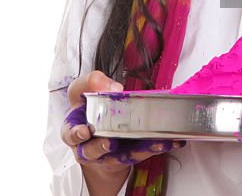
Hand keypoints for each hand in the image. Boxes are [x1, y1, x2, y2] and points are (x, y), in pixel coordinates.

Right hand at [60, 71, 185, 189]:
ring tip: (154, 142)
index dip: (76, 134)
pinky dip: (157, 147)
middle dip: (102, 147)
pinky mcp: (130, 157)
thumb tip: (113, 87)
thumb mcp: (83, 91)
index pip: (71, 135)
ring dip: (140, 149)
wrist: (97, 132)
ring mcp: (111, 156)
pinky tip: (170, 140)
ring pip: (124, 156)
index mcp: (75, 131)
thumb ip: (91, 83)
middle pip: (94, 151)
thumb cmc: (88, 110)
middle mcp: (90, 148)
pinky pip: (143, 154)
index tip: (84, 131)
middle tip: (110, 142)